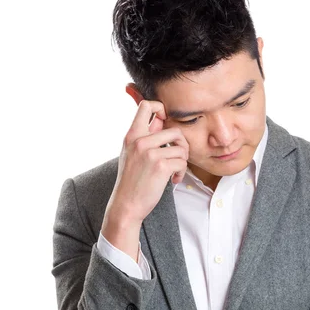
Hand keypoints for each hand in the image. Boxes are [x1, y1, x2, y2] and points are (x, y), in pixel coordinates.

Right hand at [108, 99, 189, 225]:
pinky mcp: (160, 166)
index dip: (161, 109)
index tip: (166, 123)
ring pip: (181, 149)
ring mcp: (150, 153)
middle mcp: (140, 141)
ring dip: (182, 162)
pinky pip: (182, 163)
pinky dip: (181, 173)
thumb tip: (160, 118)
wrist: (126, 204)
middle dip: (182, 146)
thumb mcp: (131, 153)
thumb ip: (145, 136)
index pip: (146, 105)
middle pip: (175, 130)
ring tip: (175, 171)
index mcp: (132, 135)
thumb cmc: (131, 180)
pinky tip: (173, 180)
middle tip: (178, 157)